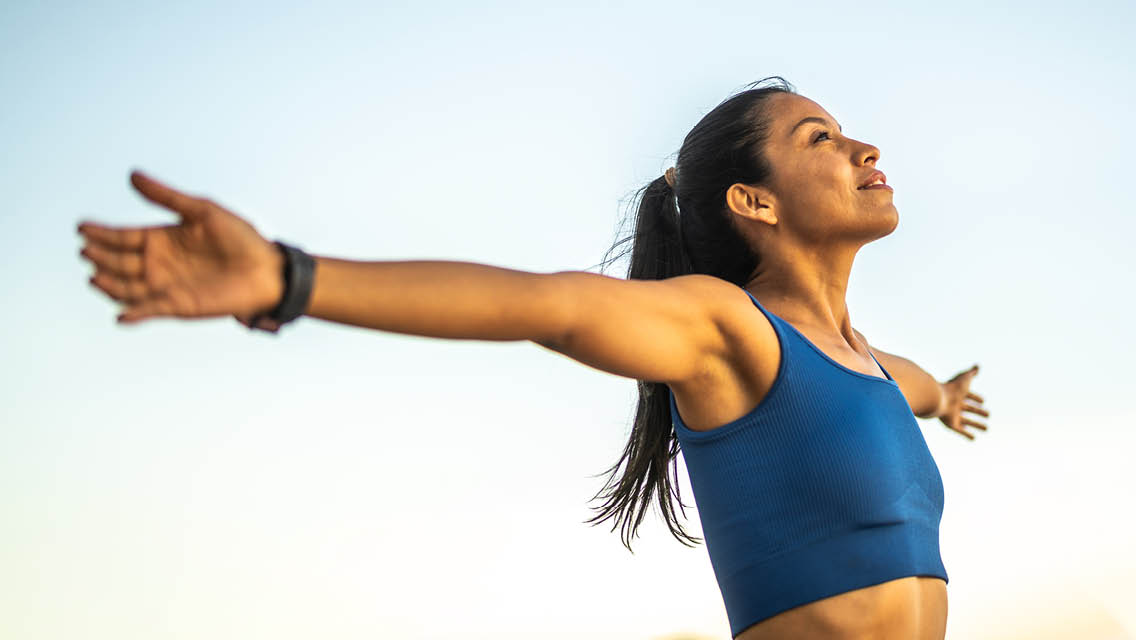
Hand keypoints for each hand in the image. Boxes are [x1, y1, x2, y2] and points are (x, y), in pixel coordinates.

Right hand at [78, 170, 283, 325]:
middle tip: (86, 251)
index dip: (102, 233)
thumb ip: (167, 197)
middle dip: (101, 257)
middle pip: (120, 261)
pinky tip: (122, 315)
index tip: (81, 227)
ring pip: (127, 287)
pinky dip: (135, 314)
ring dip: (110, 285)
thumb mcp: (202, 211)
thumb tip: (131, 175)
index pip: (123, 235)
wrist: (267, 270)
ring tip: (95, 278)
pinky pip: (150, 310)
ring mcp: (166, 285)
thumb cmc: (240, 237)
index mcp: (162, 237)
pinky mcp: (178, 306)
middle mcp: (159, 262)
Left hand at [936, 364, 988, 439]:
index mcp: (958, 394)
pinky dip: (967, 435)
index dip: (976, 398)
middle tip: (988, 414)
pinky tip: (974, 438)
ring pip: (967, 421)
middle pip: (969, 409)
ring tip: (987, 429)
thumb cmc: (951, 388)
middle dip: (979, 412)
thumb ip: (971, 372)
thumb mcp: (964, 378)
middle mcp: (956, 405)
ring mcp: (953, 415)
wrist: (937, 399)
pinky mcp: (951, 424)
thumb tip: (977, 366)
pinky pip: (960, 430)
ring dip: (976, 425)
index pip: (969, 396)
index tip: (983, 401)